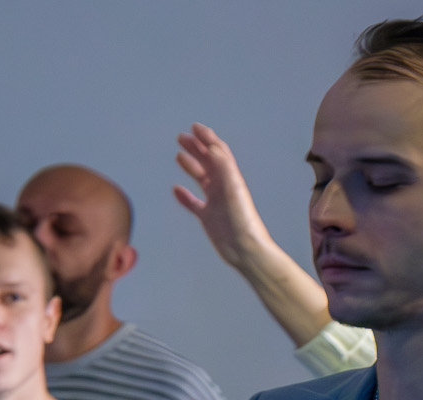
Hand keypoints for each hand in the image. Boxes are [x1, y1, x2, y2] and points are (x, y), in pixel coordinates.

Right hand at [173, 123, 272, 267]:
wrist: (245, 249)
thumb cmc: (242, 220)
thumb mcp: (233, 188)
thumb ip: (223, 166)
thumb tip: (211, 146)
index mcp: (230, 177)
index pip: (218, 151)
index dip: (207, 138)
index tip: (194, 127)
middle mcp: (223, 186)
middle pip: (208, 161)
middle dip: (196, 148)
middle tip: (181, 138)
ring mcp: (215, 201)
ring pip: (201, 178)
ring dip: (191, 166)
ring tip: (179, 155)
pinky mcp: (208, 217)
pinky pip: (193, 203)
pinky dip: (184, 196)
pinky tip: (176, 190)